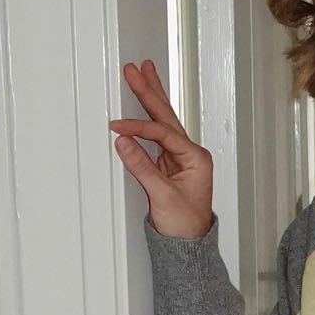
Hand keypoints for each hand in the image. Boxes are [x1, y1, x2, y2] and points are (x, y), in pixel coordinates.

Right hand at [109, 59, 213, 238]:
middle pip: (167, 117)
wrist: (188, 245)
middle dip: (150, 92)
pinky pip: (155, 135)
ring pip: (162, 121)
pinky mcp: (167, 164)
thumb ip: (142, 167)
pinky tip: (141, 102)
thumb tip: (123, 142)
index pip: (164, 134)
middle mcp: (190, 154)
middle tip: (136, 69)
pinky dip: (145, 119)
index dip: (139, 128)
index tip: (118, 126)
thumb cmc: (185, 225)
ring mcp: (179, 157)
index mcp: (196, 158)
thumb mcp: (162, 196)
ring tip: (142, 74)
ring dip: (150, 98)